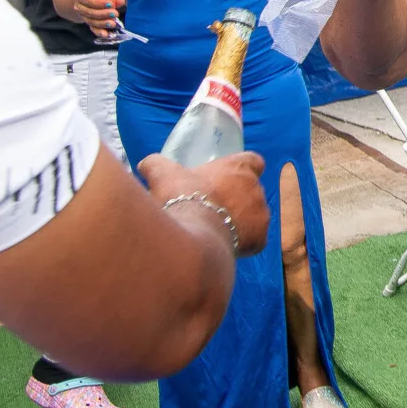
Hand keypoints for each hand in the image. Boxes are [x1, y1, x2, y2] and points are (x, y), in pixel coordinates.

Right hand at [72, 0, 123, 32]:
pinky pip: (92, 28)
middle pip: (90, 12)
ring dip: (103, 23)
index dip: (99, 3)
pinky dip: (99, 32)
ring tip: (113, 23)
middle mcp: (79, 7)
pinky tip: (106, 34)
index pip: (88, 0)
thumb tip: (121, 1)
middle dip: (103, 14)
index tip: (111, 4)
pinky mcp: (89, 22)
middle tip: (115, 13)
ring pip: (91, 21)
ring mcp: (83, 16)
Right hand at [138, 152, 270, 257]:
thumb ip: (156, 165)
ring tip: (214, 230)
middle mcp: (255, 188)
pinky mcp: (260, 237)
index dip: (241, 170)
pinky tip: (222, 246)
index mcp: (238, 168)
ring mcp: (261, 213)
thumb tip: (145, 164)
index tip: (227, 179)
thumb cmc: (181, 197)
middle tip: (211, 209)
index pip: (252, 161)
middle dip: (235, 199)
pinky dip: (242, 244)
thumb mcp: (163, 174)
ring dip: (239, 221)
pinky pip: (255, 240)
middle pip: (250, 191)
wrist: (193, 234)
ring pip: (254, 216)